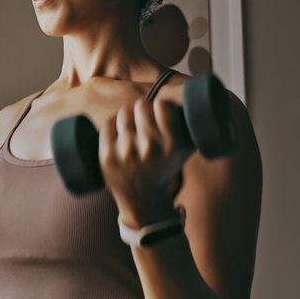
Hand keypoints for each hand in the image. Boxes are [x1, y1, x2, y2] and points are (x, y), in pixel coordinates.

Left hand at [99, 92, 185, 227]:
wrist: (142, 199)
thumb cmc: (164, 168)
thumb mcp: (184, 151)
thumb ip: (190, 127)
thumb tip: (192, 100)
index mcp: (171, 145)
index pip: (162, 105)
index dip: (159, 106)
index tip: (158, 112)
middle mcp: (150, 148)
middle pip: (140, 105)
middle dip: (141, 111)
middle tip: (142, 121)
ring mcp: (127, 152)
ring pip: (123, 113)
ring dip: (127, 117)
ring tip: (131, 128)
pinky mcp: (107, 156)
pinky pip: (107, 124)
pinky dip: (112, 125)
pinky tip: (117, 134)